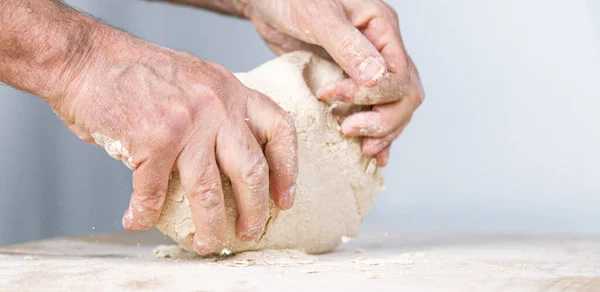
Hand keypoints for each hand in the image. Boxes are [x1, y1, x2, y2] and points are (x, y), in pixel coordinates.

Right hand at [58, 28, 297, 254]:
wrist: (90, 59)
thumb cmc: (141, 73)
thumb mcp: (198, 80)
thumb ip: (219, 112)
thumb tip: (232, 161)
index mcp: (232, 91)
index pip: (279, 130)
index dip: (288, 170)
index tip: (283, 200)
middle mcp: (216, 106)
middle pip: (250, 171)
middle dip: (254, 212)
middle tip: (249, 232)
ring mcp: (186, 124)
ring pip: (208, 192)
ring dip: (208, 228)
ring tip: (205, 244)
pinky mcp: (152, 140)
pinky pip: (153, 193)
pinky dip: (145, 214)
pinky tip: (139, 220)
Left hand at [246, 0, 423, 165]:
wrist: (268, 1)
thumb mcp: (318, 16)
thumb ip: (348, 45)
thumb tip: (377, 78)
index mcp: (382, 27)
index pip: (399, 75)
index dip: (371, 95)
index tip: (331, 95)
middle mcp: (382, 48)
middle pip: (406, 97)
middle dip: (383, 121)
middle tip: (350, 132)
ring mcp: (369, 66)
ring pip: (395, 107)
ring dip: (381, 131)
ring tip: (361, 148)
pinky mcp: (351, 81)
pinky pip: (374, 109)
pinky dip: (374, 131)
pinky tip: (370, 151)